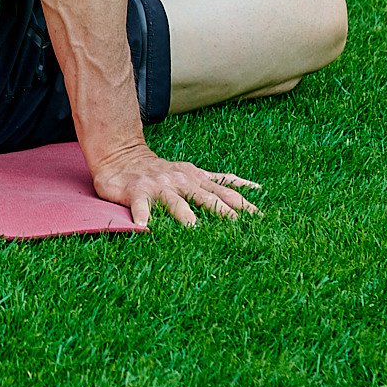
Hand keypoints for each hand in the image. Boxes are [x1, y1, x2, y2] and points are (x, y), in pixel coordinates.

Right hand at [88, 138, 260, 228]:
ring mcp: (160, 186)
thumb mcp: (194, 172)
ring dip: (184, 214)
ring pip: (175, 202)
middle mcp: (182, 181)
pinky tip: (143, 226)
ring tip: (192, 228)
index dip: (245, 206)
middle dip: (223, 213)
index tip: (263, 221)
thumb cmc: (162, 171)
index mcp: (197, 178)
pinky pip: (140, 205)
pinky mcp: (137, 191)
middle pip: (207, 199)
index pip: (227, 192)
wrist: (122, 156)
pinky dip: (142, 215)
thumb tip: (254, 188)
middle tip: (238, 231)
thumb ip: (219, 181)